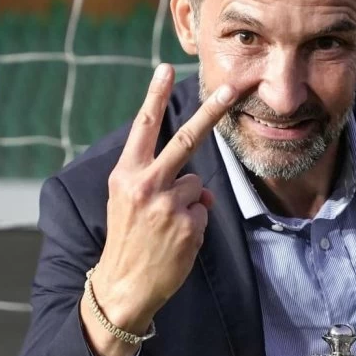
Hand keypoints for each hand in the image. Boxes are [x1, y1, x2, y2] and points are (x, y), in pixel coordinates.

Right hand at [82, 64, 236, 355]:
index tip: (166, 68)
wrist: (122, 287)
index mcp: (125, 175)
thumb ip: (155, 180)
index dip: (154, 96)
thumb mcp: (128, 203)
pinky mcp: (190, 225)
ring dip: (189, 202)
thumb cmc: (127, 241)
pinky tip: (175, 241)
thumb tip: (195, 182)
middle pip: (186, 139)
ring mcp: (170, 205)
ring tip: (165, 227)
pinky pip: (203, 210)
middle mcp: (146, 185)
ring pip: (196, 184)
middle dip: (212, 111)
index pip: (143, 128)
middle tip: (233, 87)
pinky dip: (195, 224)